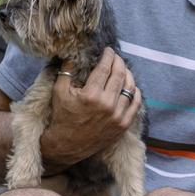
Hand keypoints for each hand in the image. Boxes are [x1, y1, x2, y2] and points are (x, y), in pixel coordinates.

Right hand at [39, 50, 140, 167]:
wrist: (67, 145)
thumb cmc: (62, 116)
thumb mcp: (59, 92)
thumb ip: (66, 71)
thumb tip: (72, 54)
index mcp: (91, 95)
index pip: (105, 69)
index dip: (108, 56)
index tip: (109, 50)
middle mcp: (107, 105)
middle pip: (119, 75)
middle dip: (119, 62)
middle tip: (116, 57)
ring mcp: (117, 116)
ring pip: (130, 88)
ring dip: (128, 75)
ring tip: (123, 69)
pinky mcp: (123, 125)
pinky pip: (135, 104)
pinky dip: (135, 92)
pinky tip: (131, 86)